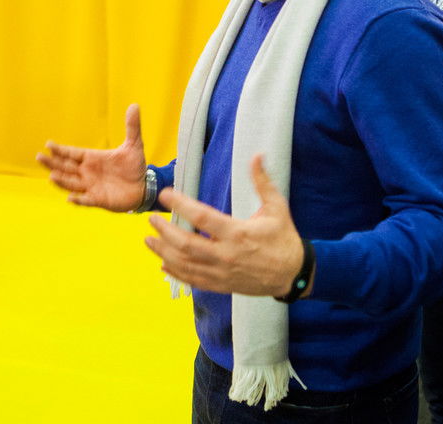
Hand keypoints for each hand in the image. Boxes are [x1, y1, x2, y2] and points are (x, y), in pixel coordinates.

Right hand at [37, 103, 146, 211]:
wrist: (143, 187)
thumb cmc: (134, 166)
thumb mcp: (134, 145)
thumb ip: (132, 126)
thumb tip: (134, 105)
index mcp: (92, 158)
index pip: (72, 153)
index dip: (60, 150)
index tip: (48, 145)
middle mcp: (88, 172)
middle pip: (66, 167)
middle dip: (52, 163)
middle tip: (39, 157)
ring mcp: (91, 186)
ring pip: (72, 183)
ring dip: (62, 181)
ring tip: (51, 176)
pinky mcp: (99, 199)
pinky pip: (86, 200)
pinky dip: (79, 200)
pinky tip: (70, 199)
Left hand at [145, 154, 305, 297]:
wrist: (293, 274)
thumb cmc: (283, 238)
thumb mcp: (277, 207)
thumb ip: (263, 182)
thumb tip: (257, 156)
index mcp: (238, 233)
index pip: (202, 217)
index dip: (181, 204)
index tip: (166, 194)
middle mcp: (226, 255)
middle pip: (186, 245)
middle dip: (165, 231)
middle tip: (152, 219)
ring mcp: (222, 273)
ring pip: (185, 264)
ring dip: (163, 252)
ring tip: (149, 240)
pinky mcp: (221, 285)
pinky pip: (193, 280)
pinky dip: (176, 272)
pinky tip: (164, 264)